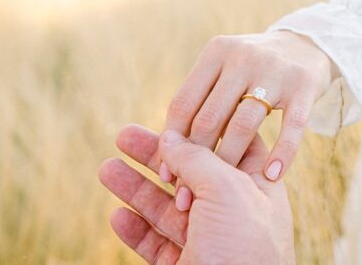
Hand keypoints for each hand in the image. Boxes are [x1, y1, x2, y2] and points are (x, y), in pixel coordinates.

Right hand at [98, 123, 294, 264]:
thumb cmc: (246, 248)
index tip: (171, 114)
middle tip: (123, 136)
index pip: (228, 145)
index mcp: (255, 187)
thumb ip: (197, 158)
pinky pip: (156, 245)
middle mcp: (234, 212)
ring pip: (167, 210)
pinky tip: (116, 216)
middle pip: (189, 174)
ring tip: (105, 169)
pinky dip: (135, 230)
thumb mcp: (228, 189)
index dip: (200, 129)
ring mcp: (210, 241)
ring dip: (135, 189)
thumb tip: (171, 137)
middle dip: (155, 156)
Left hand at [162, 30, 332, 207]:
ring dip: (231, 161)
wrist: (306, 46)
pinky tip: (273, 174)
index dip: (172, 142)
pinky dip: (282, 153)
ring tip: (226, 187)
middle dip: (197, 160)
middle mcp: (242, 57)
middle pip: (210, 117)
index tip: (167, 174)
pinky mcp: (305, 85)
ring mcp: (275, 70)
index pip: (183, 103)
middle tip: (191, 193)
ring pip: (243, 125)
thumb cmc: (252, 70)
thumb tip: (167, 150)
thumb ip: (199, 99)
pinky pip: (291, 127)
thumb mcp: (224, 69)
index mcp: (216, 53)